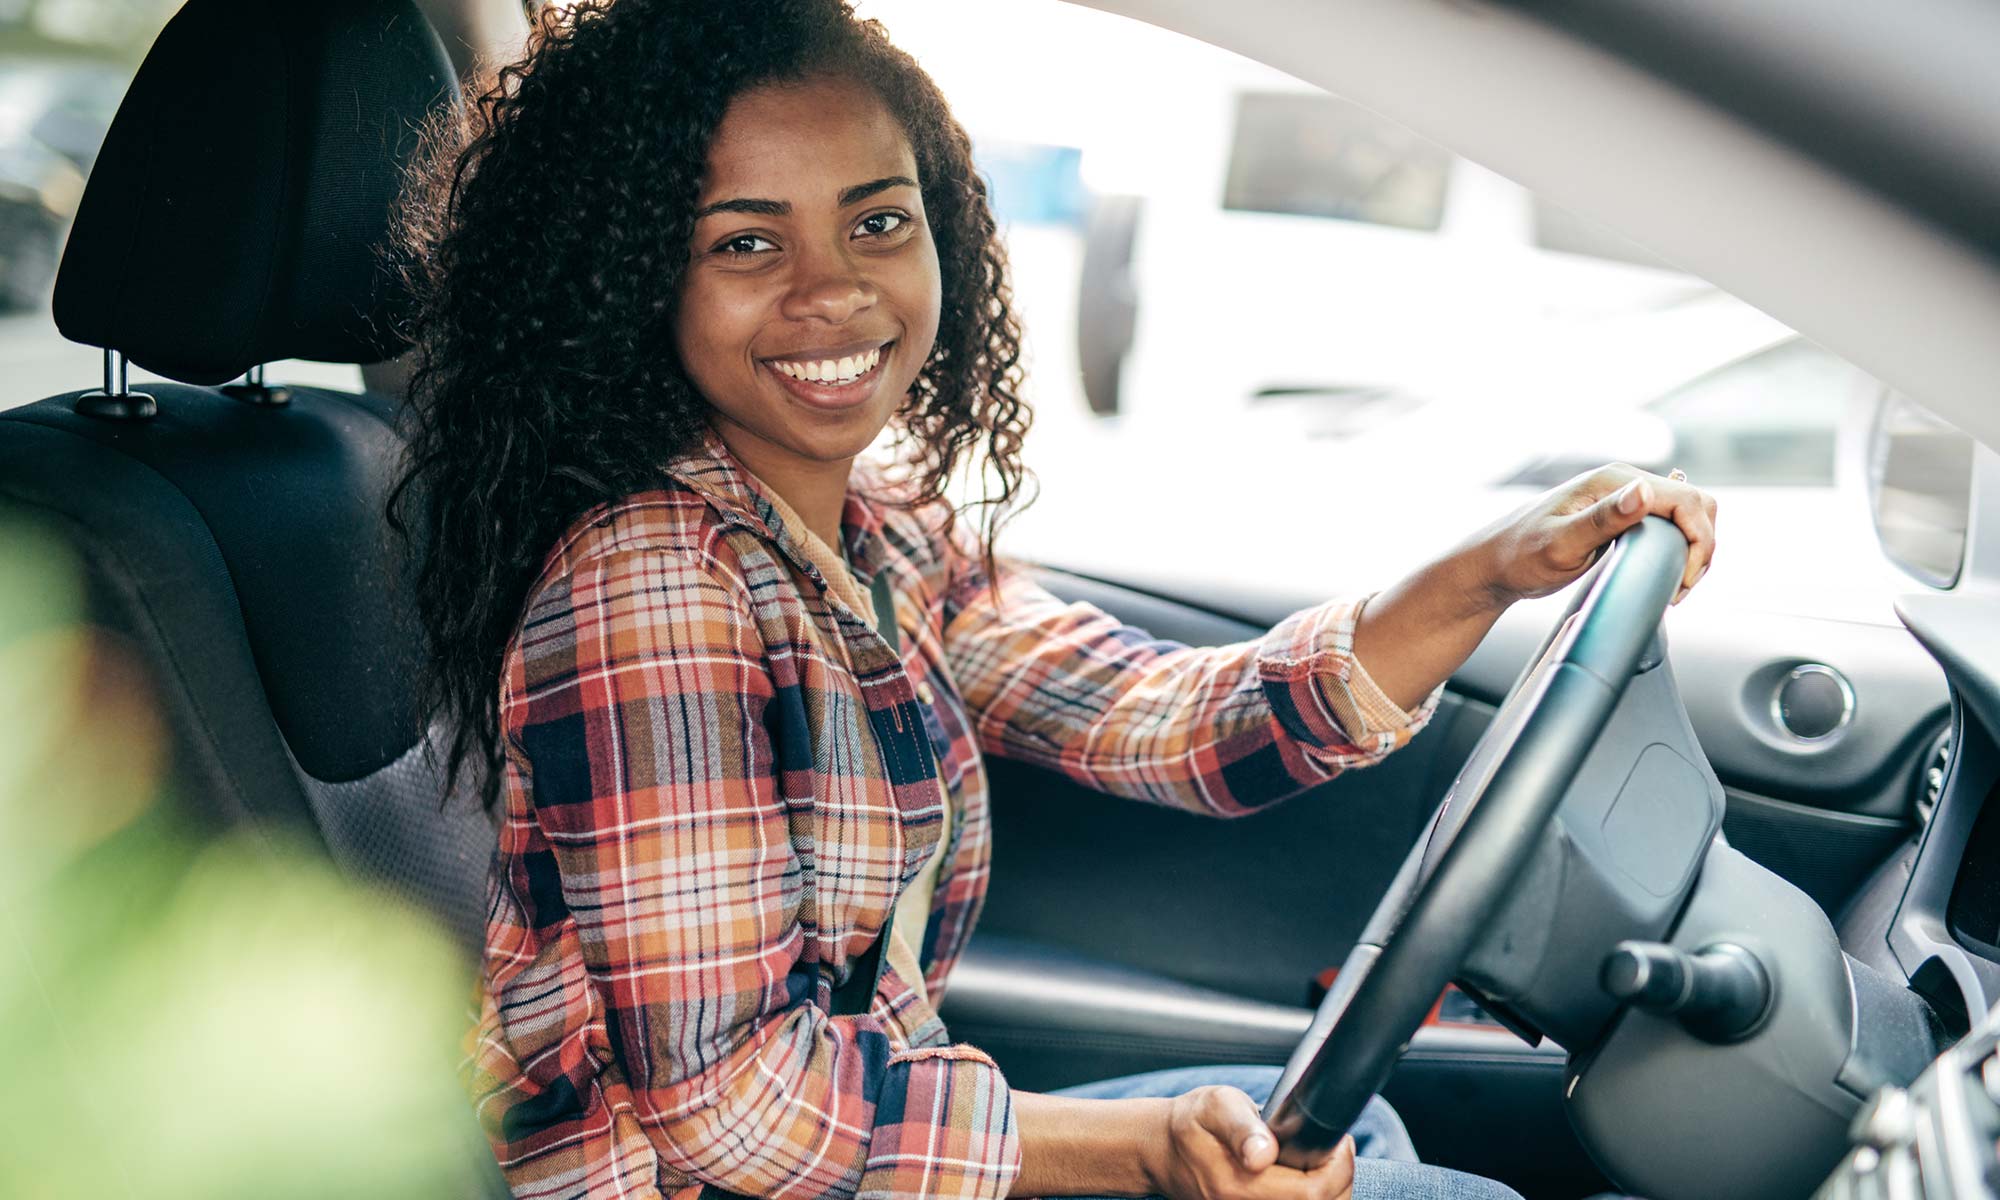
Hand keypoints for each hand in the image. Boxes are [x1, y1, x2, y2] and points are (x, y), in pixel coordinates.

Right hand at [1143, 1085, 1355, 1199]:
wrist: (1162, 1151)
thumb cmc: (1191, 1124)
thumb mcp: (1214, 1106)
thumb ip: (1241, 1127)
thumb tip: (1262, 1154)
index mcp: (1236, 1186)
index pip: (1312, 1194)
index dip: (1338, 1168)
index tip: (1339, 1141)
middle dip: (1339, 1181)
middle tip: (1337, 1150)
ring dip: (1328, 1193)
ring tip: (1326, 1163)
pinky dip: (1311, 1198)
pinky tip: (1310, 1180)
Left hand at [1473, 463, 1717, 608]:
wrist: (1494, 566)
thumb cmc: (1518, 556)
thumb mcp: (1560, 543)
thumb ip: (1603, 519)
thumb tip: (1642, 492)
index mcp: (1614, 481)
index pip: (1686, 499)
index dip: (1698, 540)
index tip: (1683, 579)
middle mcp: (1624, 484)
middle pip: (1695, 505)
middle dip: (1701, 546)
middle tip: (1680, 586)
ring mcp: (1625, 501)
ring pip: (1687, 517)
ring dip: (1693, 551)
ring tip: (1674, 587)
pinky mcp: (1622, 520)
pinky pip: (1669, 528)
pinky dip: (1679, 551)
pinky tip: (1666, 575)